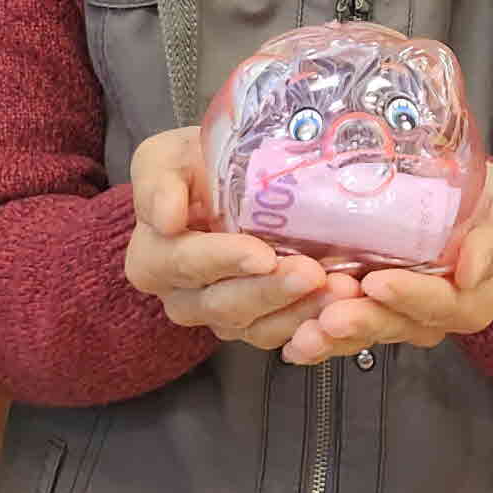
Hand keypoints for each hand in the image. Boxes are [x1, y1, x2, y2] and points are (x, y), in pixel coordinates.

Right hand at [122, 123, 338, 350]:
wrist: (221, 181)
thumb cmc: (191, 167)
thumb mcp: (165, 158)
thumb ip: (158, 182)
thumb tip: (166, 217)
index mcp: (152, 259)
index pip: (186, 264)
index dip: (224, 261)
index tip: (261, 255)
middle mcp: (181, 297)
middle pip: (225, 303)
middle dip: (272, 290)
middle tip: (313, 273)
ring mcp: (218, 317)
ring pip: (256, 326)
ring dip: (300, 310)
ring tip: (339, 289)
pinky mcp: (253, 325)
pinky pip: (280, 334)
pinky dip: (312, 320)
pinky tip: (340, 303)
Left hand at [297, 163, 492, 360]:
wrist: (470, 209)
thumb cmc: (490, 210)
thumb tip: (470, 270)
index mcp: (470, 299)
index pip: (442, 303)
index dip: (411, 296)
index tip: (379, 282)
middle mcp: (433, 318)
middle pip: (398, 325)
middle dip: (364, 322)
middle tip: (331, 317)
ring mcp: (398, 318)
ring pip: (367, 334)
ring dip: (334, 338)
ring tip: (305, 335)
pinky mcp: (370, 312)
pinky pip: (345, 333)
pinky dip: (319, 340)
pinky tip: (293, 343)